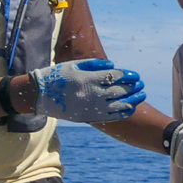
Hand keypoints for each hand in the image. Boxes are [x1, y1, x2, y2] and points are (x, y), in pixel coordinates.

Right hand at [29, 59, 144, 122]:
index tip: (135, 75)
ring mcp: (91, 107)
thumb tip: (113, 66)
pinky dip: (122, 113)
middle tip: (141, 84)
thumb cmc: (58, 76)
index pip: (115, 77)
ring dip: (133, 100)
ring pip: (119, 105)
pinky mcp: (89, 117)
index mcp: (89, 79)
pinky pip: (110, 117)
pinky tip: (130, 108)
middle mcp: (93, 94)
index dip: (128, 76)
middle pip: (120, 91)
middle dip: (133, 87)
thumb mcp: (75, 65)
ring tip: (141, 96)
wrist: (41, 95)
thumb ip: (95, 65)